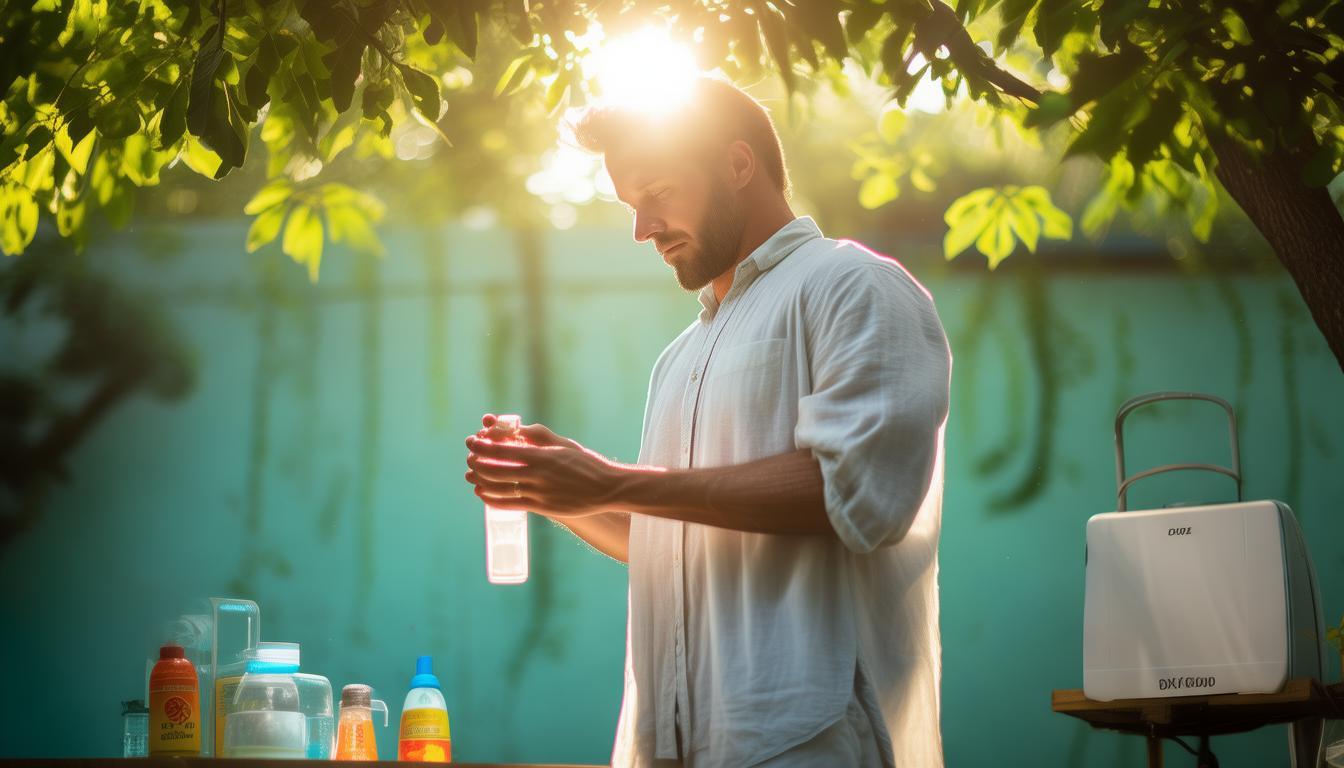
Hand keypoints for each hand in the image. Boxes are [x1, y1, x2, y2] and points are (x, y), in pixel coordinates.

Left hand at [464, 414, 623, 517]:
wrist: (606, 488)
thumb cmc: (586, 463)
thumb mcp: (564, 444)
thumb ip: (540, 436)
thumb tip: (519, 428)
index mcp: (543, 456)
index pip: (503, 450)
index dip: (483, 446)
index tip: (473, 441)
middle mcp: (538, 476)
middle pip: (496, 470)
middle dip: (477, 462)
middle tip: (470, 456)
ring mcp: (539, 494)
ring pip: (500, 489)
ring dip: (481, 481)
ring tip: (472, 474)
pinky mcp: (541, 509)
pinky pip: (510, 505)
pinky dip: (492, 499)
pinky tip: (483, 493)